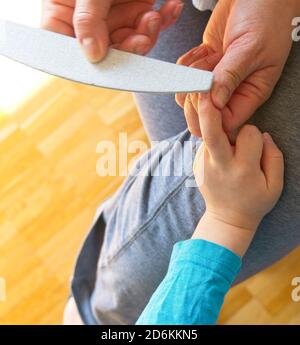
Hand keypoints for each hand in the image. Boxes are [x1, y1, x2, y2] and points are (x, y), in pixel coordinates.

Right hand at [42, 0, 182, 61]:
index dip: (84, 61)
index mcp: (64, 12)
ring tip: (153, 18)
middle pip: (105, 50)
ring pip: (130, 41)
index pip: (67, 47)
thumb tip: (92, 55)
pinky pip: (148, 24)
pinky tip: (169, 9)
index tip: (104, 61)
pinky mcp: (136, 9)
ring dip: (146, 35)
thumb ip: (88, 19)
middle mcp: (88, 18)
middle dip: (128, 47)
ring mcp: (113, 14)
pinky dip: (163, 19)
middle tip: (141, 37)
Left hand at [176, 0, 296, 136]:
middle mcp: (231, 91)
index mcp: (250, 94)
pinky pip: (184, 75)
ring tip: (207, 58)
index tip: (205, 97)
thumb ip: (230, 76)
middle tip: (200, 78)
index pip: (225, 123)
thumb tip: (214, 104)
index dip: (210, 117)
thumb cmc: (267, 17)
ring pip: (188, 97)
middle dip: (194, 101)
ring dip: (189, 78)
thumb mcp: (251, 48)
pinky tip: (201, 51)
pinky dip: (186, 64)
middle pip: (202, 116)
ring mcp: (215, 79)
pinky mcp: (204, 65)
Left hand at [192, 94, 283, 256]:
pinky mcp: (195, 163)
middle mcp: (219, 165)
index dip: (254, 135)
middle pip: (212, 131)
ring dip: (216, 127)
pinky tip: (220, 153)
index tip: (255, 145)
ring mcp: (203, 164)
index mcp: (242, 169)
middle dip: (208, 109)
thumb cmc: (254, 202)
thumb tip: (262, 134)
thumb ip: (273, 157)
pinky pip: (205, 143)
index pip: (250, 134)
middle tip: (204, 89)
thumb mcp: (275, 185)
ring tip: (225, 141)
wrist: (226, 220)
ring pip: (209, 134)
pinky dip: (213, 140)